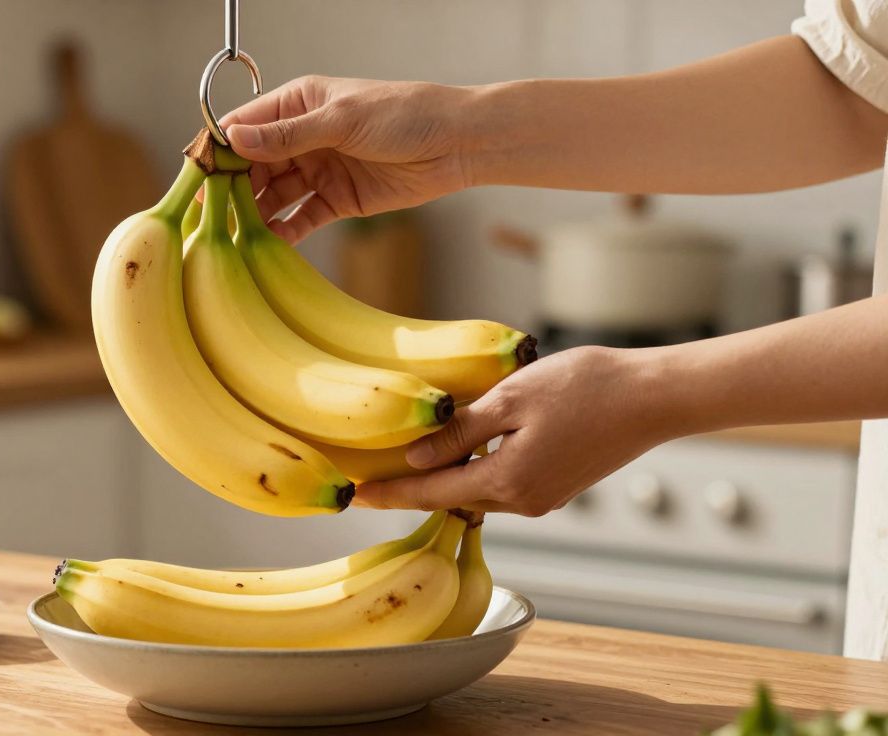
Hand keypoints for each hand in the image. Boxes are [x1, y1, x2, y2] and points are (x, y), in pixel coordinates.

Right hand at [221, 76, 472, 242]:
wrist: (456, 144)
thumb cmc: (404, 115)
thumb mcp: (341, 120)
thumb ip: (287, 135)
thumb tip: (234, 137)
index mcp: (297, 104)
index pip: (243, 126)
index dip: (217, 150)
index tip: (196, 176)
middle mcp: (301, 137)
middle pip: (251, 165)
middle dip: (230, 188)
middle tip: (208, 215)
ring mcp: (317, 170)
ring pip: (272, 195)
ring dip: (253, 213)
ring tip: (232, 236)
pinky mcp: (336, 200)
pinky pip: (300, 218)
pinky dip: (283, 231)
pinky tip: (266, 246)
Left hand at [353, 346, 681, 515]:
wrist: (655, 397)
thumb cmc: (586, 387)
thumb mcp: (512, 398)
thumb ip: (462, 431)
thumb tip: (416, 458)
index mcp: (507, 481)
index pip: (430, 491)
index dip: (389, 491)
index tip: (354, 494)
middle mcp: (523, 501)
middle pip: (450, 497)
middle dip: (412, 487)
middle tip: (371, 476)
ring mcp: (543, 497)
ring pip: (477, 491)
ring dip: (445, 478)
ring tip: (408, 460)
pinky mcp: (558, 485)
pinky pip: (502, 484)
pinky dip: (476, 471)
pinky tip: (462, 450)